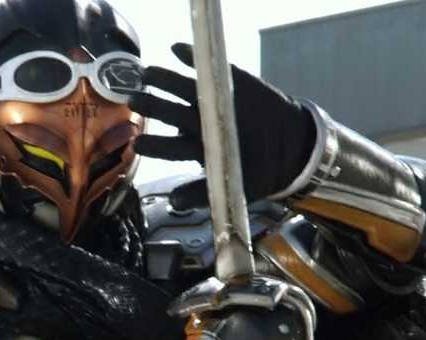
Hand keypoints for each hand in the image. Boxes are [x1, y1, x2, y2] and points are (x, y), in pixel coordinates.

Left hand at [128, 43, 316, 208]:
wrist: (290, 144)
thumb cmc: (257, 168)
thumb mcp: (234, 185)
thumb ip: (201, 193)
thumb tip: (173, 204)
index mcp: (199, 147)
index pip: (170, 147)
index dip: (154, 145)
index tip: (137, 145)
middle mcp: (200, 122)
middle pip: (171, 113)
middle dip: (153, 106)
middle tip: (134, 100)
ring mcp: (213, 100)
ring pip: (185, 88)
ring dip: (165, 79)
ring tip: (148, 73)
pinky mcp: (231, 82)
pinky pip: (209, 68)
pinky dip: (192, 57)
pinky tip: (177, 49)